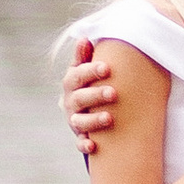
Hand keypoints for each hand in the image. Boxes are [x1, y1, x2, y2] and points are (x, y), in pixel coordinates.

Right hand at [61, 35, 116, 156]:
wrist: (87, 109)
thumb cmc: (90, 83)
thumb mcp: (86, 69)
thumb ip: (85, 56)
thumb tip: (84, 38)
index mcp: (72, 83)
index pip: (77, 75)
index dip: (90, 71)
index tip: (107, 68)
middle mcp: (70, 102)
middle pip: (79, 98)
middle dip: (96, 95)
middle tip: (114, 93)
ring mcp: (74, 120)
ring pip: (79, 121)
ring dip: (93, 120)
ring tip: (110, 118)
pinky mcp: (81, 137)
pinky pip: (80, 143)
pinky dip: (84, 145)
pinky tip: (93, 146)